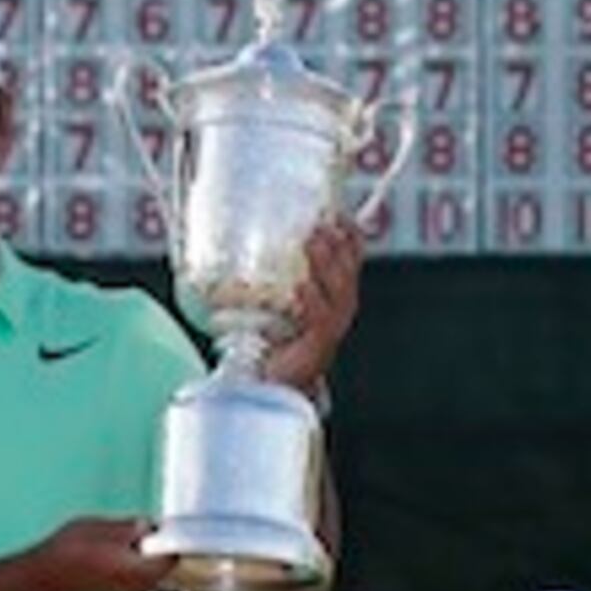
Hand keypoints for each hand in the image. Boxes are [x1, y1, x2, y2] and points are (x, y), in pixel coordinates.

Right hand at [37, 516, 165, 590]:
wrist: (43, 578)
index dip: (168, 537)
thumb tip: (145, 526)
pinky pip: (131, 576)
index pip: (171, 555)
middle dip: (153, 545)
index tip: (161, 525)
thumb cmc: (69, 554)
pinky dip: (125, 564)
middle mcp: (138, 589)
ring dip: (138, 554)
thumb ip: (131, 527)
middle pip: (160, 564)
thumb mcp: (103, 527)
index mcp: (142, 572)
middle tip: (137, 528)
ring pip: (145, 570)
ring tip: (115, 540)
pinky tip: (106, 552)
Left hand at [258, 220, 366, 399]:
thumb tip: (238, 235)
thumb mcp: (278, 297)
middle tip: (319, 221)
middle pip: (347, 268)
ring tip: (312, 242)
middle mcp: (340, 307)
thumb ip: (272, 272)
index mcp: (335, 292)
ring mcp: (332, 326)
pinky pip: (319, 319)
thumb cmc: (274, 337)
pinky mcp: (318, 344)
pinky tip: (302, 286)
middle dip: (337, 242)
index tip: (337, 210)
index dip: (349, 232)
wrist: (274, 380)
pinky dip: (311, 301)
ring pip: (338, 289)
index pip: (351, 257)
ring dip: (326, 263)